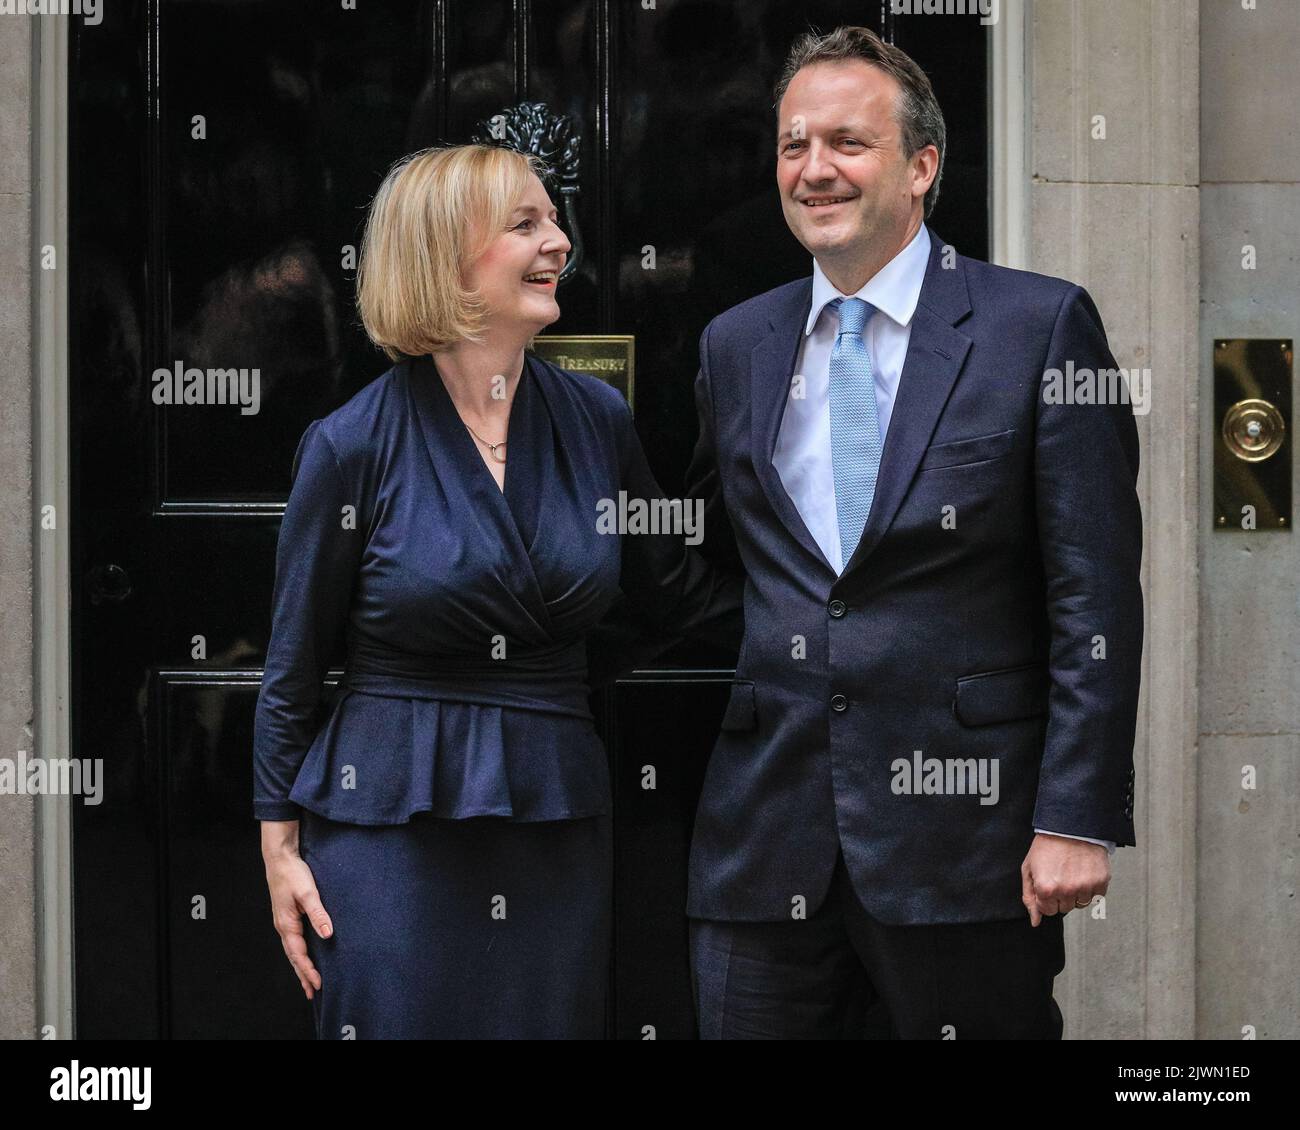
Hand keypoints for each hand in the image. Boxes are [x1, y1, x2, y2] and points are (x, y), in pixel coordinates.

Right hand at [261, 820, 332, 999]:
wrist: (280, 857)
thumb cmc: (293, 873)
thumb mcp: (308, 892)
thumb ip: (318, 913)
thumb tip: (328, 934)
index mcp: (286, 924)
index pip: (298, 954)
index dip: (309, 970)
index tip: (318, 984)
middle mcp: (283, 926)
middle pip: (293, 956)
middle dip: (303, 975)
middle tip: (313, 993)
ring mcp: (284, 921)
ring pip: (293, 950)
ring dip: (301, 966)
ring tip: (309, 981)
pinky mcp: (288, 916)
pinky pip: (294, 940)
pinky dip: (299, 952)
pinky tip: (305, 955)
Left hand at [1020, 832, 1109, 926]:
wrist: (1070, 827)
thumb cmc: (1048, 846)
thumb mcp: (1029, 869)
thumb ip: (1029, 897)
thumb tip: (1035, 921)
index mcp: (1046, 888)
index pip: (1047, 911)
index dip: (1046, 897)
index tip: (1048, 882)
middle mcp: (1066, 890)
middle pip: (1064, 908)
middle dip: (1060, 895)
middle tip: (1059, 874)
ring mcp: (1085, 887)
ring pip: (1080, 904)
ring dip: (1075, 893)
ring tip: (1071, 873)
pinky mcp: (1101, 882)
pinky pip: (1095, 897)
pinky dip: (1090, 888)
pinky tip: (1083, 872)